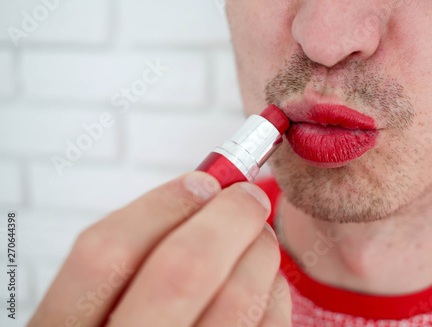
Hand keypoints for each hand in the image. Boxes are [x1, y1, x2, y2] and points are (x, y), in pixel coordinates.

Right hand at [28, 171, 291, 326]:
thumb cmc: (130, 323)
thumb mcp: (96, 304)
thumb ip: (133, 255)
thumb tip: (203, 190)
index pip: (106, 254)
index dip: (161, 205)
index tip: (200, 181)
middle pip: (183, 271)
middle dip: (227, 217)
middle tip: (249, 196)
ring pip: (237, 298)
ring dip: (259, 250)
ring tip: (259, 235)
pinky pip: (268, 325)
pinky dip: (273, 290)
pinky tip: (263, 279)